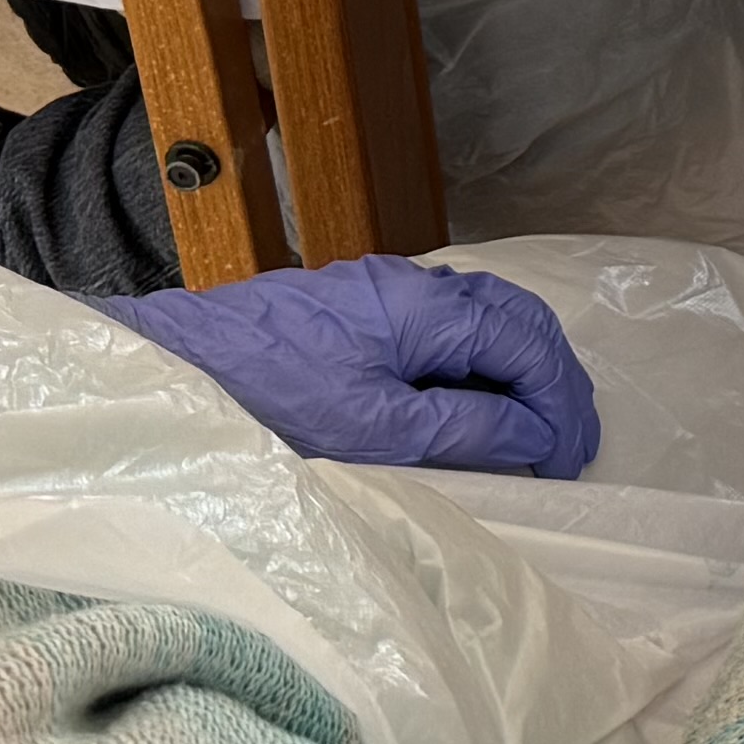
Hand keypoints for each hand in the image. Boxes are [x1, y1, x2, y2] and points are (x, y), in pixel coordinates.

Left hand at [106, 257, 602, 477]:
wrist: (173, 364)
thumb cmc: (268, 401)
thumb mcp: (374, 431)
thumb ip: (464, 429)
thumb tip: (534, 435)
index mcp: (428, 305)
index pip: (527, 345)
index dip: (560, 403)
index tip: (571, 461)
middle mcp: (418, 282)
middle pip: (518, 320)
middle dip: (554, 381)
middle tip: (570, 444)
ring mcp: (389, 289)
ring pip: (487, 318)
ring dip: (521, 370)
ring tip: (534, 429)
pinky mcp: (362, 308)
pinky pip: (450, 325)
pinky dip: (483, 363)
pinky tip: (478, 403)